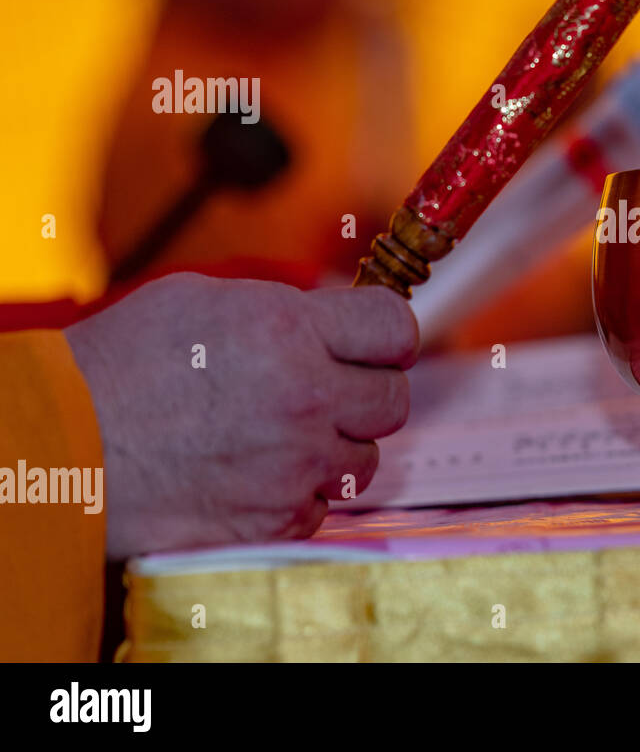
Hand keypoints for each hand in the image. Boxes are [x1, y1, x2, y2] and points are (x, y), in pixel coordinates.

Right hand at [64, 273, 418, 558]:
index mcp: (290, 331)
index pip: (396, 327)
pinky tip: (258, 471)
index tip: (374, 341)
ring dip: (337, 444)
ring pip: (365, 456)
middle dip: (366, 389)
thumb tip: (339, 319)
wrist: (65, 447)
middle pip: (393, 397)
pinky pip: (325, 503)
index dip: (387, 333)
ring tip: (282, 432)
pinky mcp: (279, 518)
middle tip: (327, 387)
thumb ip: (288, 310)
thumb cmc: (122, 366)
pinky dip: (301, 490)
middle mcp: (306, 398)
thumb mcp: (207, 299)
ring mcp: (296, 464)